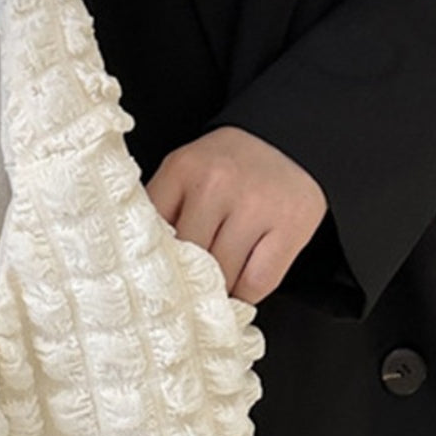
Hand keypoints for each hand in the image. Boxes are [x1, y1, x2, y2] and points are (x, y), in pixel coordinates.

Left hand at [144, 126, 328, 304]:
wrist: (285, 141)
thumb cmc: (228, 166)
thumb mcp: (184, 172)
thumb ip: (162, 210)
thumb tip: (145, 263)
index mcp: (183, 169)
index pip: (153, 233)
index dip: (155, 261)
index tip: (156, 278)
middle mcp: (218, 185)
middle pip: (190, 258)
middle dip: (189, 277)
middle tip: (189, 286)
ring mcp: (257, 206)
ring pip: (224, 275)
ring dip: (218, 288)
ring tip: (216, 283)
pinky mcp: (291, 227)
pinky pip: (257, 283)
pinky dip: (246, 294)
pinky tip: (241, 285)